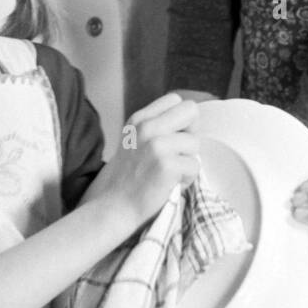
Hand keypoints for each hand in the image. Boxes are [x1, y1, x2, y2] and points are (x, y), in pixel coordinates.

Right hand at [86, 92, 200, 232]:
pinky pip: (195, 166)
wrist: (112, 207)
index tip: (173, 138)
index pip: (175, 100)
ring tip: (170, 174)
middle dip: (192, 132)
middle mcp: (147, 127)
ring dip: (188, 161)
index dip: (181, 119)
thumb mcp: (133, 140)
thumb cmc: (125, 179)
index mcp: (139, 119)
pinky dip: (187, 179)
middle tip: (179, 152)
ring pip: (195, 143)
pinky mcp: (167, 165)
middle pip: (191, 111)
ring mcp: (157, 145)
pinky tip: (170, 185)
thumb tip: (187, 125)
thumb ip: (154, 128)